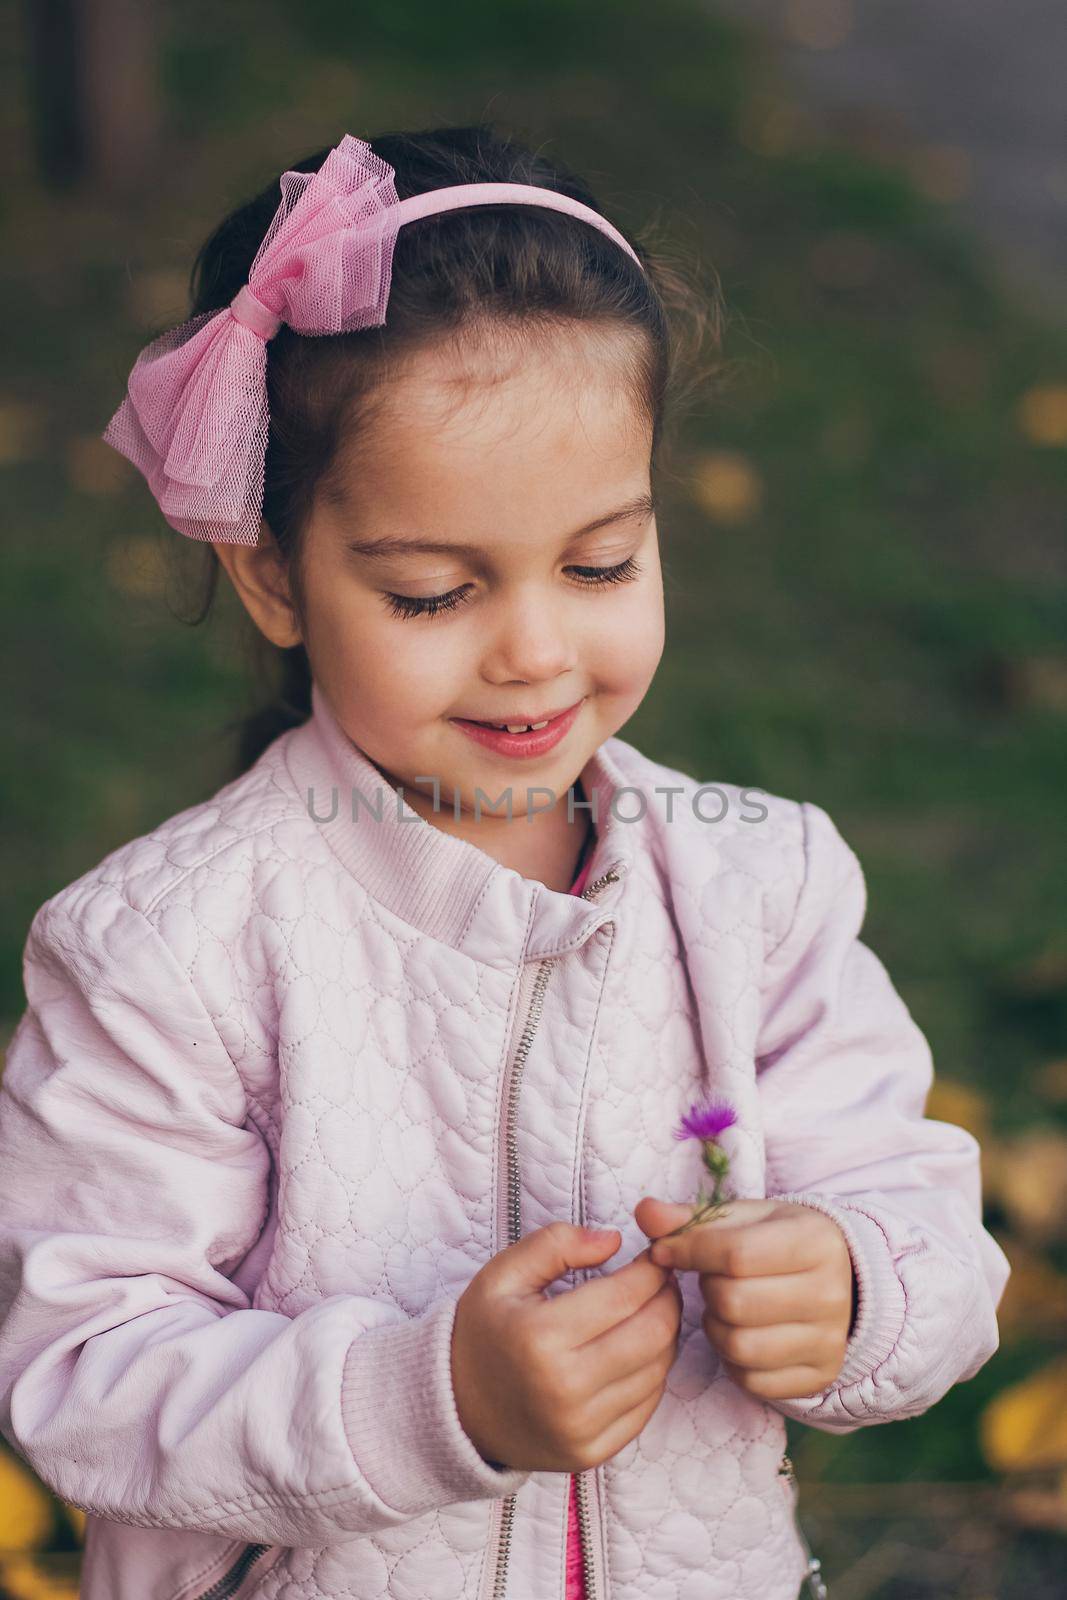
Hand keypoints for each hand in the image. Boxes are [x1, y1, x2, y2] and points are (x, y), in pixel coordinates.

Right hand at [451, 1222, 682, 1472]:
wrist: (456, 1409)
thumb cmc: (483, 1333)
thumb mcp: (503, 1274)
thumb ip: (555, 1244)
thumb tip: (613, 1240)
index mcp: (541, 1337)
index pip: (626, 1295)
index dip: (652, 1269)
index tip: (655, 1254)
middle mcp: (565, 1388)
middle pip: (653, 1334)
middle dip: (668, 1299)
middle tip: (663, 1280)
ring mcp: (581, 1428)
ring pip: (658, 1370)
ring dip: (665, 1335)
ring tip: (651, 1311)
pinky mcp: (592, 1453)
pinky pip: (647, 1407)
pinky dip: (653, 1373)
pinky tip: (637, 1351)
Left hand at [633, 1197, 855, 1400]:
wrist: (836, 1280)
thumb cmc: (777, 1241)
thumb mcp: (742, 1218)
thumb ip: (691, 1217)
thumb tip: (645, 1212)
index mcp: (816, 1242)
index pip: (735, 1254)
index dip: (689, 1252)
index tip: (665, 1251)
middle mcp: (832, 1294)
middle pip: (734, 1302)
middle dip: (708, 1290)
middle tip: (713, 1279)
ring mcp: (829, 1341)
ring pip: (739, 1345)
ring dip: (716, 1326)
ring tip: (725, 1306)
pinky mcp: (819, 1377)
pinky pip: (752, 1380)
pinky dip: (733, 1361)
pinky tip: (741, 1333)